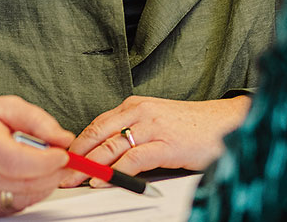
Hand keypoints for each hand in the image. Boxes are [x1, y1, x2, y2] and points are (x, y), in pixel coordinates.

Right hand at [0, 96, 73, 215]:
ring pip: (23, 198)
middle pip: (24, 183)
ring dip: (43, 184)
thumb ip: (37, 120)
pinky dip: (28, 193)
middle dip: (52, 173)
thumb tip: (63, 139)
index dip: (47, 161)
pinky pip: (14, 207)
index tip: (62, 154)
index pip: (18, 161)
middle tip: (60, 159)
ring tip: (44, 165)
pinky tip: (26, 177)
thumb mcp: (4, 106)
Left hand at [60, 95, 250, 187]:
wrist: (224, 123)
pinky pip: (132, 159)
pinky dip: (114, 172)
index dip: (78, 143)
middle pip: (98, 133)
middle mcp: (140, 111)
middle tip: (62, 172)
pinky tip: (103, 180)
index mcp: (136, 105)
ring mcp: (152, 127)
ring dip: (90, 166)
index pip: (97, 123)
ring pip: (110, 146)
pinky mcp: (166, 144)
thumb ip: (132, 131)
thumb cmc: (191, 126)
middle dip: (77, 155)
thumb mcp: (156, 122)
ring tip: (76, 180)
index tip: (65, 158)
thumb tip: (105, 151)